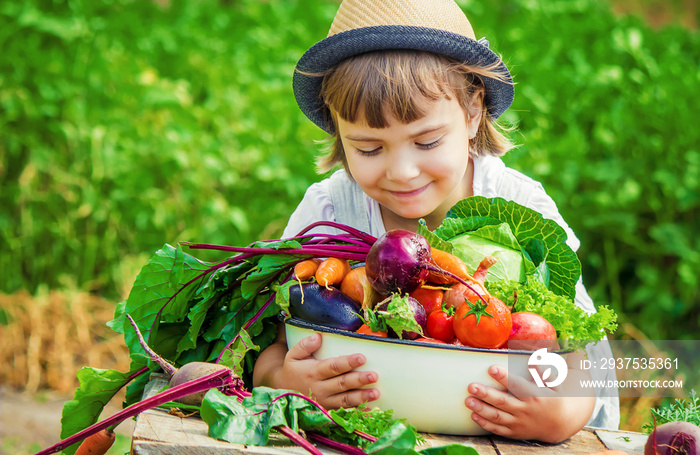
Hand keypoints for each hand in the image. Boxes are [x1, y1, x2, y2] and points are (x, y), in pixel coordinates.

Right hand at [279, 333, 378, 408]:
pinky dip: (357, 411)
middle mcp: (320, 388)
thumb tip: (318, 336)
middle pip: (342, 384)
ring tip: (376, 393)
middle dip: (359, 380)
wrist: (283, 392)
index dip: (347, 362)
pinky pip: (344, 412)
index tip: (362, 357)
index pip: (333, 367)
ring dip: (361, 397)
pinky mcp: (328, 410)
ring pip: (345, 400)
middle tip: (374, 375)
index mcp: (313, 372)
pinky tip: (370, 409)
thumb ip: (304, 345)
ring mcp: (325, 401)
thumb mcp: (293, 355)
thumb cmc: (293, 370)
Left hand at [465, 359, 593, 442]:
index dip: (504, 377)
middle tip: (471, 386)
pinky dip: (485, 424)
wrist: (559, 424)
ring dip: (481, 409)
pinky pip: (498, 429)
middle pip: (503, 401)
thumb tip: (534, 359)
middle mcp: (525, 410)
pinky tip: (474, 416)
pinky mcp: (514, 432)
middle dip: (486, 394)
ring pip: (497, 416)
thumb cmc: (552, 398)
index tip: (491, 368)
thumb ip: (543, 371)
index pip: (517, 385)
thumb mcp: (554, 384)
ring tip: (468, 401)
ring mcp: (519, 422)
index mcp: (534, 395)